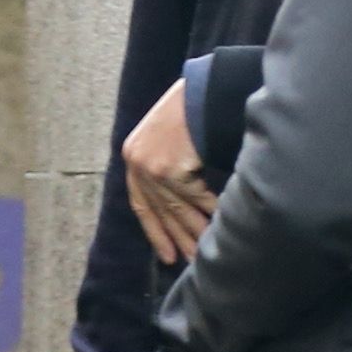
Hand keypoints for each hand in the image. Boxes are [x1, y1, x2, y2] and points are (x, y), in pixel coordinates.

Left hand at [119, 81, 212, 259]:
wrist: (201, 91)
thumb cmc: (188, 110)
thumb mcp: (164, 137)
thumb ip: (164, 164)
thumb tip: (179, 202)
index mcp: (133, 156)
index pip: (141, 204)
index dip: (154, 231)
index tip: (164, 253)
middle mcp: (139, 164)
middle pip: (160, 211)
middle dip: (175, 237)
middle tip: (187, 260)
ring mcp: (154, 167)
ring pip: (178, 208)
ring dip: (194, 230)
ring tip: (203, 249)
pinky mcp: (173, 169)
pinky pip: (196, 197)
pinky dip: (209, 209)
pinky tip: (218, 222)